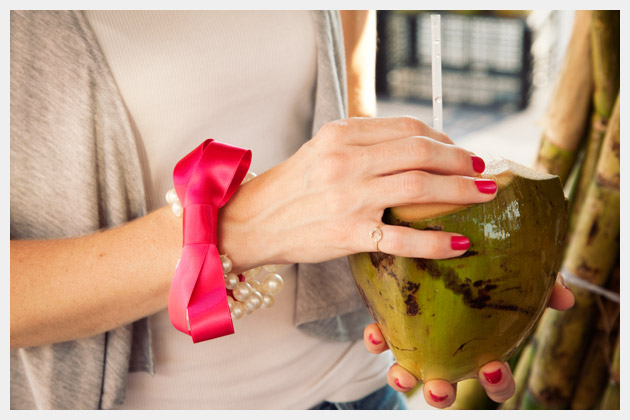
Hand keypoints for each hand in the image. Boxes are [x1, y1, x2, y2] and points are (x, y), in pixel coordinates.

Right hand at [218, 116, 494, 272]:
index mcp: (340, 134)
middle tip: (483, 169)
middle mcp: (345, 161)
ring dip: (462, 190)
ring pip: (420, 187)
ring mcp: (348, 198)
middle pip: (421, 152)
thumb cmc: (291, 187)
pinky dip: (437, 241)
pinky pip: (403, 238)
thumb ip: (362, 141)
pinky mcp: (347, 235)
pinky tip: (460, 242)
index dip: (441, 137)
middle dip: (461, 160)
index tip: (457, 149)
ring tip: (485, 194)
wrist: (253, 223)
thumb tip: (415, 144)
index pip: (405, 128)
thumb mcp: (321, 149)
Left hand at [363, 274, 574, 407]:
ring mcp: (417, 342)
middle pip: (447, 388)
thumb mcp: (514, 272)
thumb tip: (567, 299)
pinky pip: (381, 341)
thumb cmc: (486, 265)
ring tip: (400, 372)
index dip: (496, 382)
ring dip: (404, 379)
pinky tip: (375, 332)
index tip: (491, 368)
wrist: (438, 239)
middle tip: (438, 388)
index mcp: (481, 349)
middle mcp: (448, 354)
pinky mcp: (391, 324)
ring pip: (410, 374)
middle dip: (442, 395)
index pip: (496, 379)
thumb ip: (540, 285)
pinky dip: (377, 341)